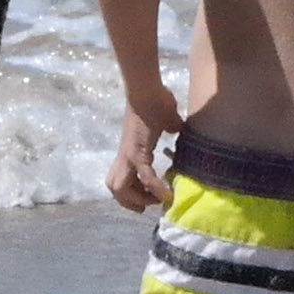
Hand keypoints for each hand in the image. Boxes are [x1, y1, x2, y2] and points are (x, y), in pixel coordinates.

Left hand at [108, 91, 181, 213]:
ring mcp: (129, 155)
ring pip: (121, 188)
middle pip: (115, 189)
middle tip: (150, 203)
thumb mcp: (166, 120)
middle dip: (131, 202)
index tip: (150, 196)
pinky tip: (167, 194)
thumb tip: (178, 126)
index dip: (131, 193)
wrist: (147, 90)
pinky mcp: (138, 152)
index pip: (120, 180)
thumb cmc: (157, 100)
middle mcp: (125, 156)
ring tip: (156, 200)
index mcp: (129, 151)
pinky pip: (144, 176)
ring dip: (139, 199)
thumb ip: (170, 126)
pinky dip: (155, 188)